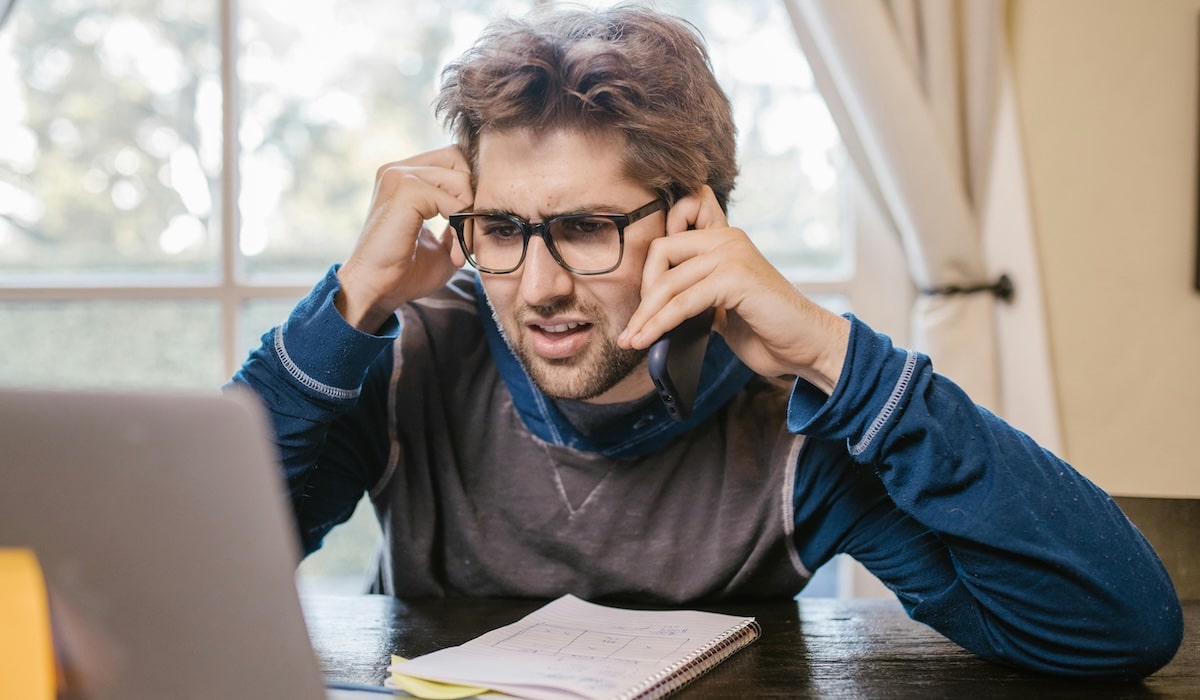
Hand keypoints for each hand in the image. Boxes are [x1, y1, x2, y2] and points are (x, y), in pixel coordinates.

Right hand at [335, 147, 473, 332]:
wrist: (377, 291)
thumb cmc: (406, 272)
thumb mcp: (442, 240)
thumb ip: (459, 216)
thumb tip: (483, 204)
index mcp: (404, 175)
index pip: (454, 159)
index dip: (470, 189)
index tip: (468, 228)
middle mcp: (398, 169)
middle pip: (460, 158)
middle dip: (473, 196)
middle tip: (469, 235)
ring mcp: (399, 175)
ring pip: (461, 179)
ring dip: (468, 217)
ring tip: (460, 249)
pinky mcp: (405, 190)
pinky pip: (453, 200)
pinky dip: (461, 228)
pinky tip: (453, 254)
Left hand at [617, 186, 849, 393]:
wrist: (808, 346)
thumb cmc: (768, 330)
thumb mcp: (723, 307)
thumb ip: (696, 296)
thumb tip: (652, 312)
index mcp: (724, 240)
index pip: (671, 234)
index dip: (650, 267)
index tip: (642, 304)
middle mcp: (728, 239)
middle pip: (660, 252)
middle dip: (642, 294)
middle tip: (634, 327)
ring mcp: (732, 254)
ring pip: (668, 281)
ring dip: (645, 316)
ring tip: (632, 341)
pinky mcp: (735, 277)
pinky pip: (683, 301)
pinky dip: (661, 323)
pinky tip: (648, 340)